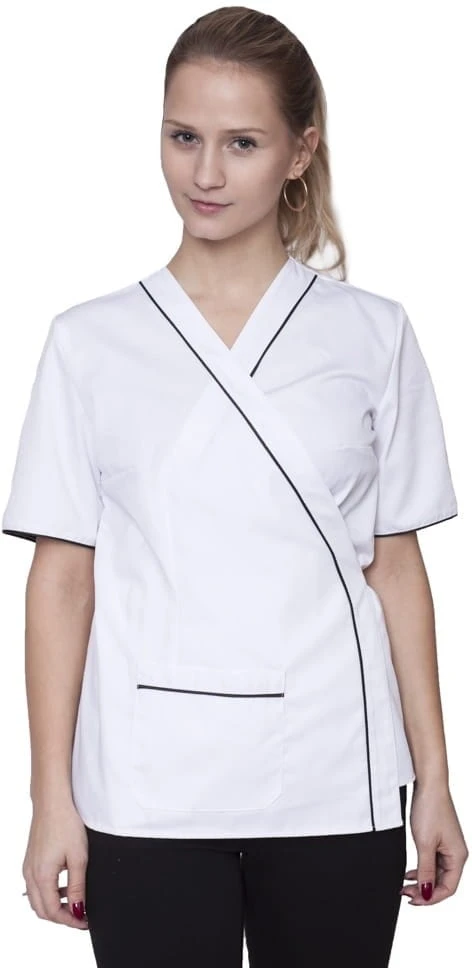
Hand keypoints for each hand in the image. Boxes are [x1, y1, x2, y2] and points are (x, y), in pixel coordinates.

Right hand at [22, 800, 88, 927]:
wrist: (52, 801)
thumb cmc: (66, 824)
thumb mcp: (78, 858)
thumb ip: (78, 887)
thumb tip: (78, 910)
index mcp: (42, 876)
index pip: (53, 912)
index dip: (70, 921)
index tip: (85, 922)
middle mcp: (30, 875)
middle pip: (42, 910)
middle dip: (62, 917)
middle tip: (81, 915)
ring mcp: (28, 868)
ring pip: (38, 899)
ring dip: (55, 905)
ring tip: (76, 900)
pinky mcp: (30, 861)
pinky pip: (36, 886)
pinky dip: (50, 892)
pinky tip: (66, 885)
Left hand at [400, 782, 468, 904]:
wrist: (429, 784)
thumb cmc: (430, 809)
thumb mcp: (424, 844)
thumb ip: (425, 870)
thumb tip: (425, 893)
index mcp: (458, 856)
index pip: (448, 888)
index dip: (431, 898)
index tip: (414, 900)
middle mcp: (456, 853)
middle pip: (442, 882)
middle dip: (424, 890)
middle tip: (405, 892)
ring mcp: (448, 847)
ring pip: (436, 873)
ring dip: (421, 880)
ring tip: (404, 885)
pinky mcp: (439, 840)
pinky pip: (432, 862)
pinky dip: (421, 869)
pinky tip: (409, 873)